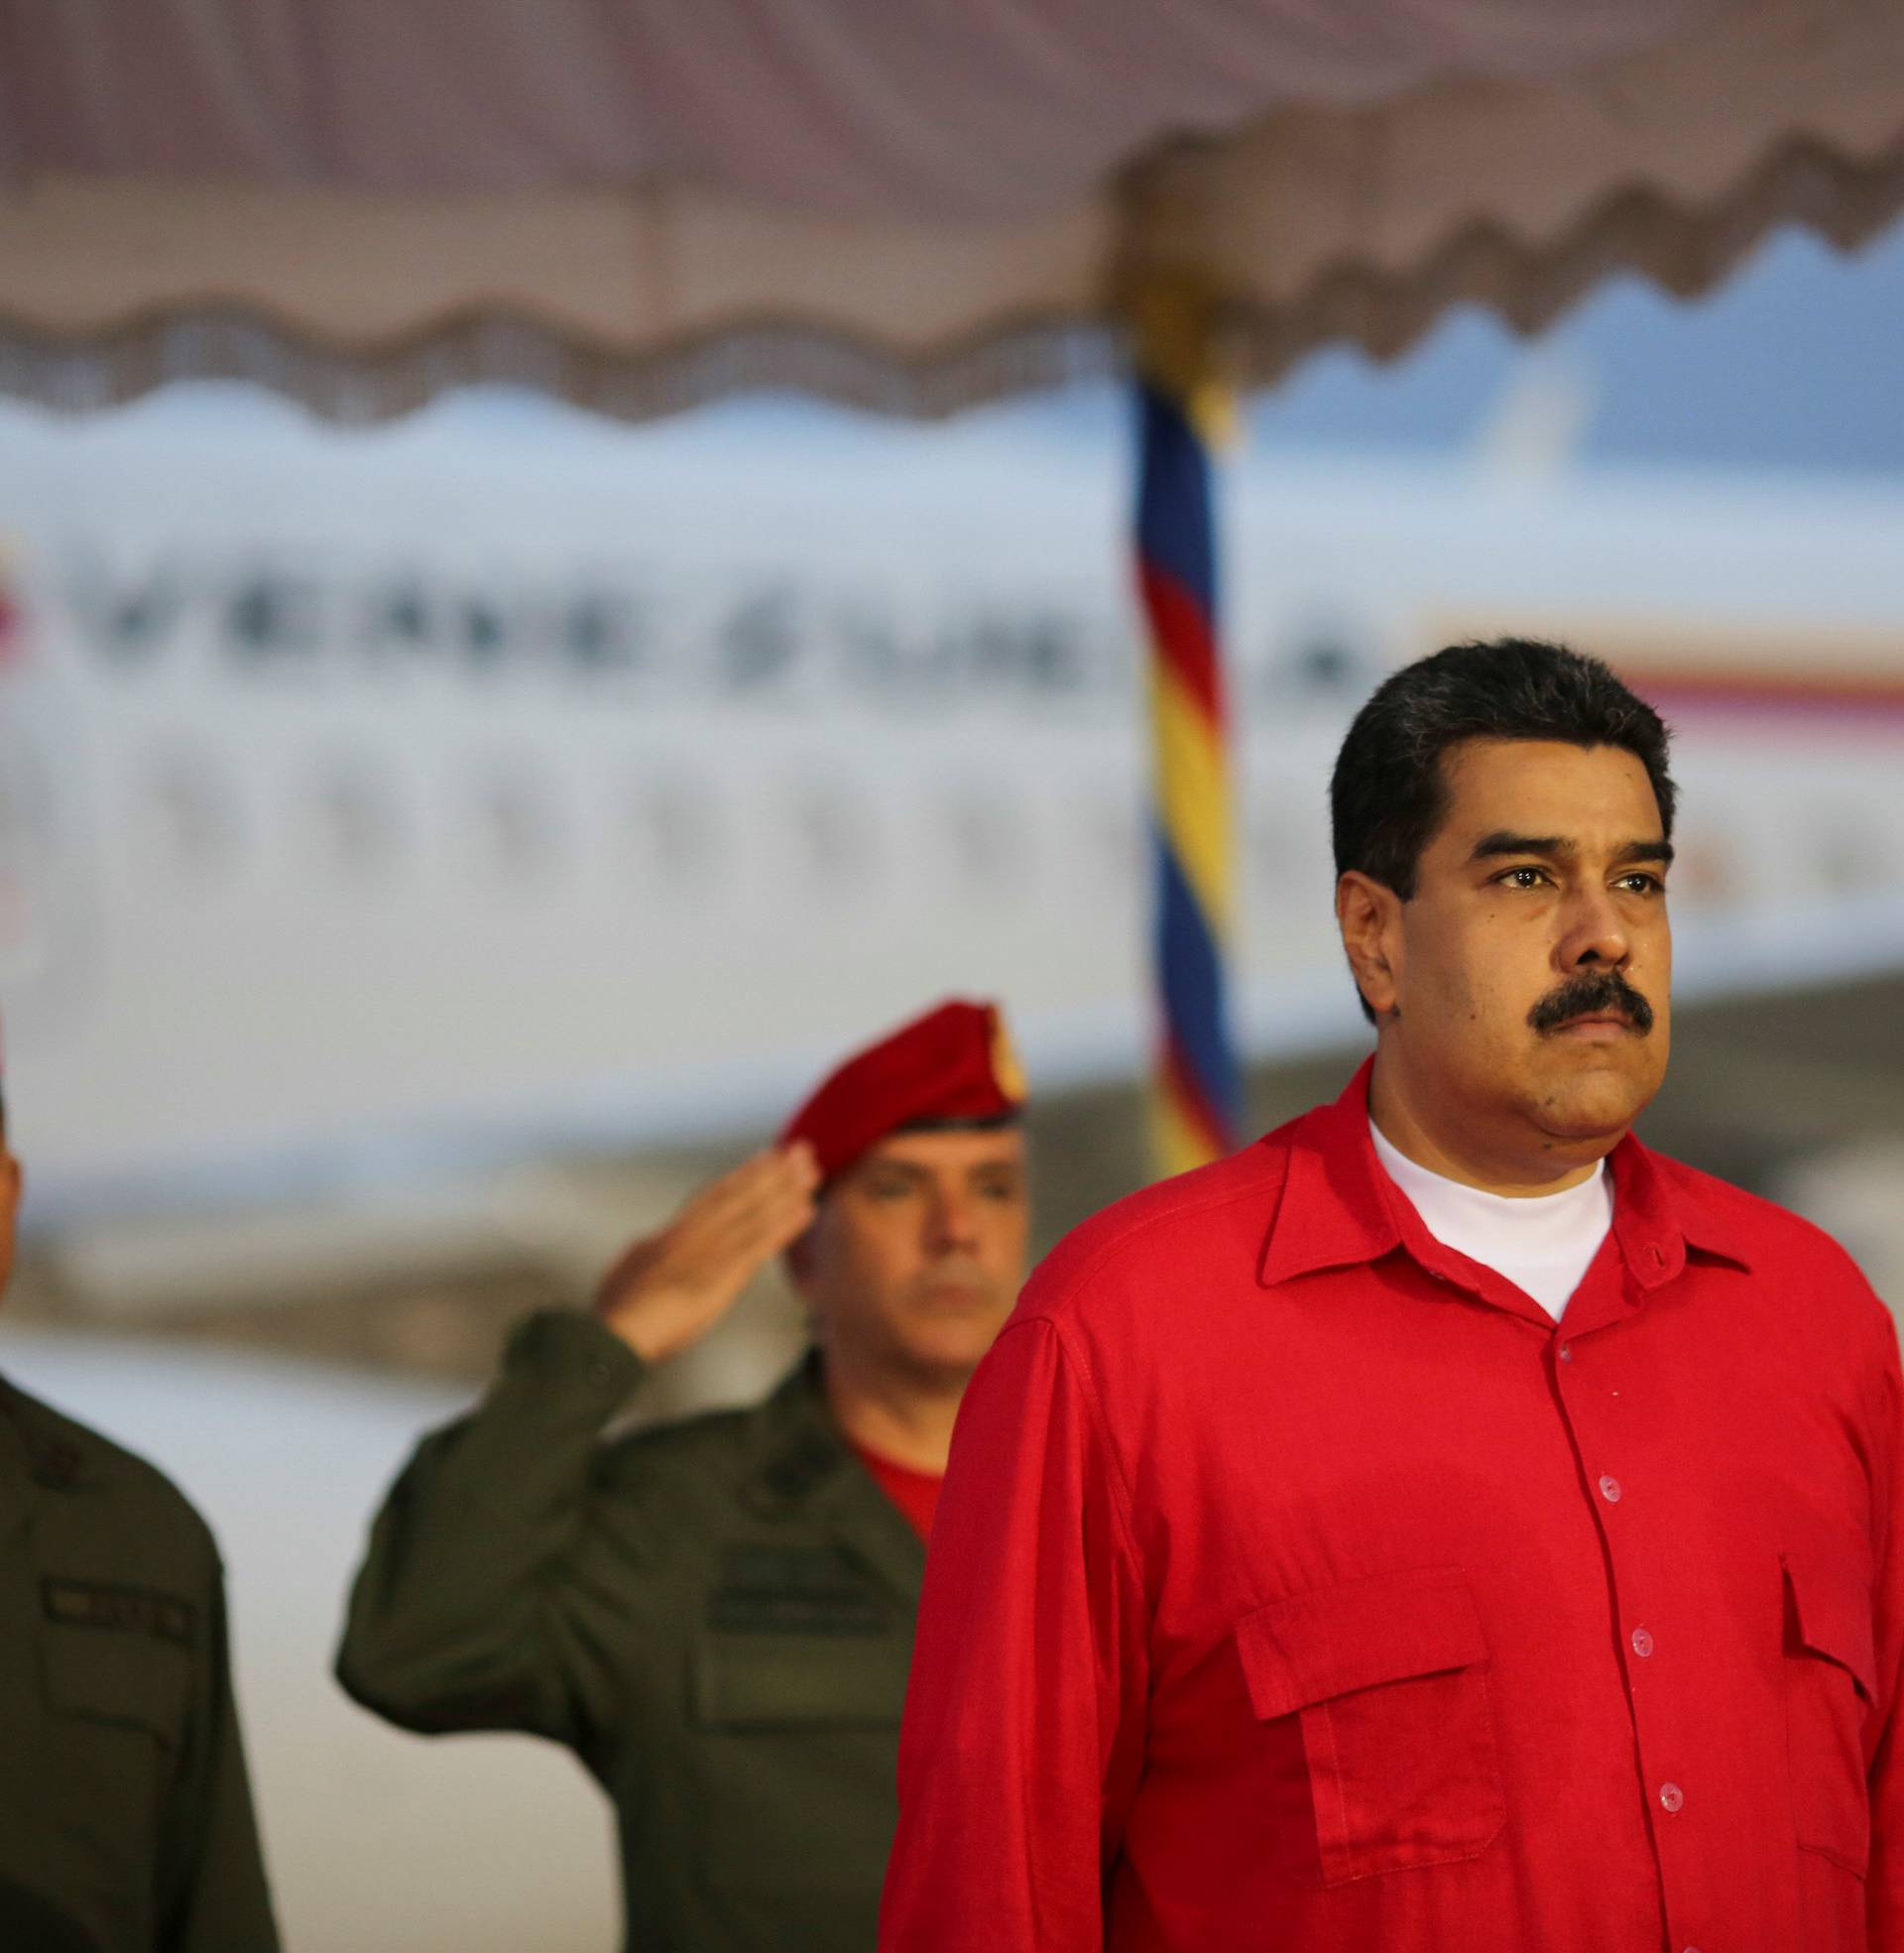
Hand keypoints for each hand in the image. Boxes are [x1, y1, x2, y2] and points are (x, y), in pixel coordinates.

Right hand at [593, 1143, 819, 1363]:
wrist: (610, 1337)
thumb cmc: (614, 1313)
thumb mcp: (626, 1271)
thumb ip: (645, 1252)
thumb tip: (649, 1240)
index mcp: (670, 1235)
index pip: (712, 1197)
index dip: (742, 1176)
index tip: (767, 1156)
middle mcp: (691, 1236)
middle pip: (737, 1196)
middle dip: (771, 1172)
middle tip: (801, 1149)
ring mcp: (705, 1254)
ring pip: (751, 1214)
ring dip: (784, 1190)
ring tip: (810, 1170)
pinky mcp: (718, 1278)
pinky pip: (757, 1246)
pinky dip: (783, 1226)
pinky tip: (806, 1210)